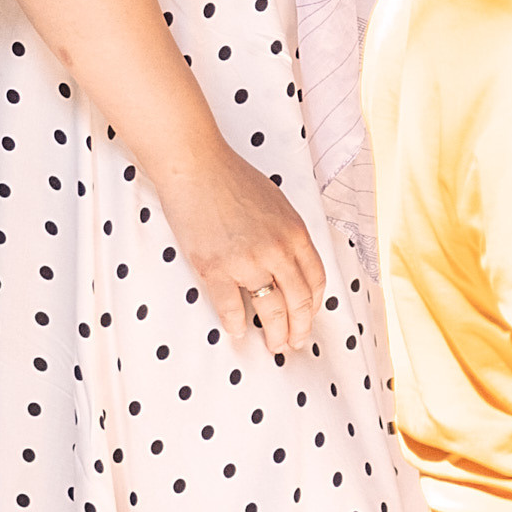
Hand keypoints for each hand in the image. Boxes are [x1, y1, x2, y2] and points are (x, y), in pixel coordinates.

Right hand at [155, 142, 326, 358]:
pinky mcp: (216, 268)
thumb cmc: (232, 179)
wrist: (195, 166)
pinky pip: (232, 308)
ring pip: (271, 311)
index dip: (314, 306)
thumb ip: (287, 234)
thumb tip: (290, 266)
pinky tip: (238, 330)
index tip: (309, 317)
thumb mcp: (276, 202)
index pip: (316, 281)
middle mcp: (277, 250)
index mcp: (295, 232)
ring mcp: (247, 261)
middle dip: (299, 329)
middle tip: (294, 343)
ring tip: (273, 345)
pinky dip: (236, 324)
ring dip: (274, 334)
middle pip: (298, 302)